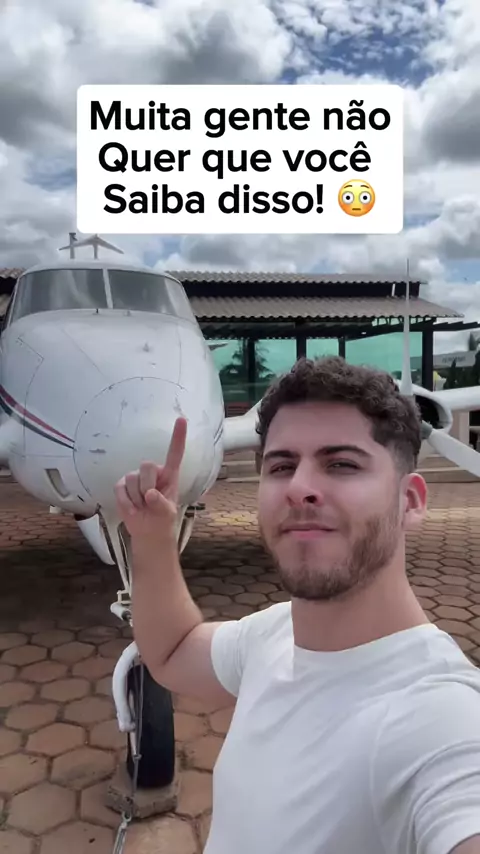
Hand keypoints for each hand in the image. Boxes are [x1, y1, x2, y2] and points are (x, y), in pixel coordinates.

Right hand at [114, 416, 186, 541]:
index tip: (182, 419)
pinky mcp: (121, 485)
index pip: (175, 453)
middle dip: (147, 486)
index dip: (178, 436)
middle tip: (149, 502)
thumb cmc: (162, 519)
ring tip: (142, 506)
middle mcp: (153, 472)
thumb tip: (149, 494)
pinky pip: (120, 489)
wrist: (147, 531)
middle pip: (146, 466)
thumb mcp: (167, 514)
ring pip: (131, 478)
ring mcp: (135, 477)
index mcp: (169, 475)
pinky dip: (126, 502)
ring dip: (136, 498)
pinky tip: (132, 508)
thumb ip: (161, 504)